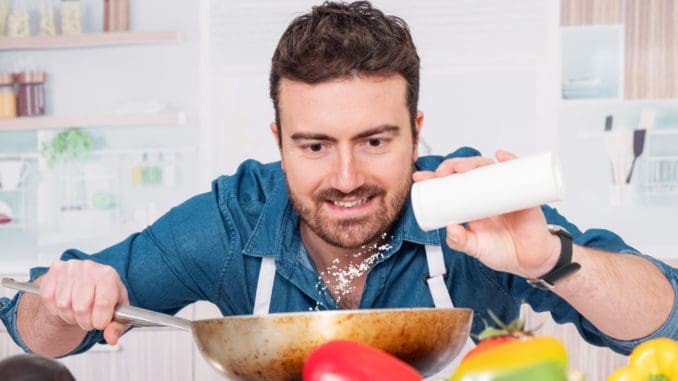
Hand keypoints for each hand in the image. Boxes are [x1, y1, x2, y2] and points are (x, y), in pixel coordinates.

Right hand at [38, 260, 129, 344]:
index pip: (103, 302)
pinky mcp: (54, 271)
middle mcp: (90, 268)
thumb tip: (111, 338)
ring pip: (63, 305)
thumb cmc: (103, 298)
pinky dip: (55, 309)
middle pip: (81, 307)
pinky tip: (66, 305)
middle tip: (87, 320)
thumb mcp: (116, 312)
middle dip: (84, 321)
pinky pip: (48, 299)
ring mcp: (71, 268)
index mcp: (109, 275)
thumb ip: (117, 327)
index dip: (100, 320)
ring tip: (77, 312)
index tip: (99, 324)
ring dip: (69, 316)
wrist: (86, 285)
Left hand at [412, 150, 560, 277]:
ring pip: (487, 167)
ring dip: (473, 162)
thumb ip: (461, 241)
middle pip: (467, 171)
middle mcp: (485, 193)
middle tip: (441, 173)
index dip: (434, 178)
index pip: (450, 184)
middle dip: (451, 166)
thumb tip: (450, 228)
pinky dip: (510, 160)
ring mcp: (503, 190)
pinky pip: (517, 171)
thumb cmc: (501, 252)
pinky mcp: (522, 192)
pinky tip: (501, 156)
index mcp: (470, 204)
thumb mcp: (475, 248)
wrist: (530, 261)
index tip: (420, 178)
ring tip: (463, 168)